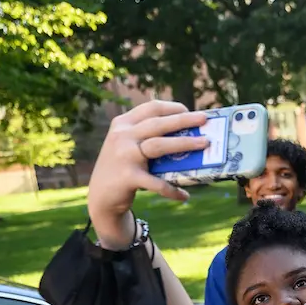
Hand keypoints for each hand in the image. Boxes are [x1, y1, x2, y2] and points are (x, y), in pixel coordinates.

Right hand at [87, 100, 209, 247]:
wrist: (101, 196)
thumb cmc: (123, 168)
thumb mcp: (128, 146)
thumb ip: (147, 137)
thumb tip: (188, 135)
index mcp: (123, 124)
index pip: (150, 108)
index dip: (172, 107)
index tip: (189, 110)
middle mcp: (122, 136)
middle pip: (159, 124)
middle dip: (184, 120)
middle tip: (204, 120)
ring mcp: (124, 155)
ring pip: (159, 145)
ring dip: (185, 144)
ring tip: (204, 144)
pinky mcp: (128, 177)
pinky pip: (156, 182)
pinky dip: (172, 190)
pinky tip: (185, 196)